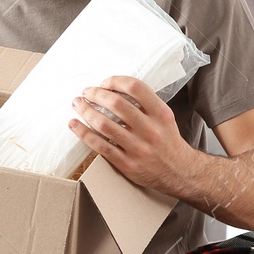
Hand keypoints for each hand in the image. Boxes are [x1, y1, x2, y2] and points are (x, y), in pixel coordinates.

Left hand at [68, 75, 197, 191]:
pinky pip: (100, 146)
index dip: (116, 81)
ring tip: (78, 105)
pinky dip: (83, 133)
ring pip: (104, 124)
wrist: (179, 172)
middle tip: (86, 92)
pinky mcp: (127, 163)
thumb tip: (114, 89)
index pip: (136, 88)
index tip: (104, 83)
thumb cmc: (167, 142)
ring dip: (86, 111)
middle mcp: (150, 130)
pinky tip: (74, 125)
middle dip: (96, 94)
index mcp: (160, 114)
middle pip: (116, 104)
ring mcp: (138, 148)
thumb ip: (145, 104)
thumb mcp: (164, 118)